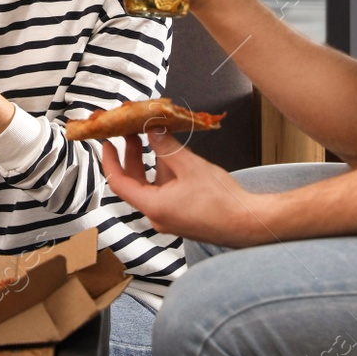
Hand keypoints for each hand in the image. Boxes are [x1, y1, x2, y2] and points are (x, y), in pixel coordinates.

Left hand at [99, 130, 277, 247]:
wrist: (249, 224)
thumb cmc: (222, 202)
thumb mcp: (190, 166)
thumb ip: (167, 147)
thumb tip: (152, 131)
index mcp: (153, 206)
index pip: (119, 182)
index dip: (110, 161)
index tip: (107, 144)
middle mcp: (158, 216)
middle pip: (135, 184)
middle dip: (133, 157)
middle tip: (132, 134)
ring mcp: (171, 218)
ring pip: (153, 187)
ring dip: (152, 164)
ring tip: (157, 139)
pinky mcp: (183, 217)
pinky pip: (167, 193)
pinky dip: (166, 174)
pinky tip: (176, 158)